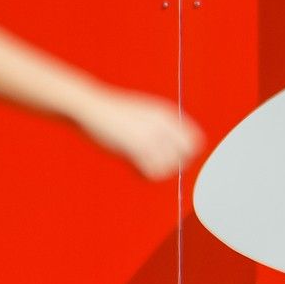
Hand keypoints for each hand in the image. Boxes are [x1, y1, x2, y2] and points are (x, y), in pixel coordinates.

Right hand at [75, 88, 202, 179]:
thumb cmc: (112, 112)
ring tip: (141, 166)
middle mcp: (163, 125)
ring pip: (170, 167)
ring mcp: (151, 136)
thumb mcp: (143, 112)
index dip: (185, 153)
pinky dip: (145, 175)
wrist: (90, 107)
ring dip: (158, 171)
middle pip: (186, 156)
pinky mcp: (136, 148)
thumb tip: (173, 147)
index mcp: (167, 114)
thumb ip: (160, 126)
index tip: (170, 156)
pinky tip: (134, 169)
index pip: (195, 141)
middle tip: (155, 163)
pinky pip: (153, 172)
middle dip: (174, 164)